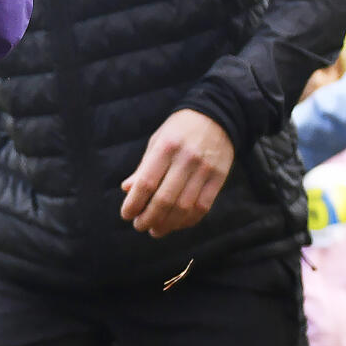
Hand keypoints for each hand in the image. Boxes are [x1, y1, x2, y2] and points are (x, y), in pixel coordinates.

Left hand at [119, 109, 235, 237]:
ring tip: (155, 230)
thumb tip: (127, 190)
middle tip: (139, 226)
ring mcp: (205, 169)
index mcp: (166, 147)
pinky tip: (176, 224)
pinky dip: (188, 220)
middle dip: (149, 218)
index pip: (146, 182)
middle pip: (165, 199)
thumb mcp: (158, 140)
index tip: (126, 215)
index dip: (134, 203)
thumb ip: (143, 167)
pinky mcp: (219, 177)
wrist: (218, 115)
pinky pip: (203, 206)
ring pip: (184, 207)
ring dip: (167, 224)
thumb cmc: (180, 130)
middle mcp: (186, 159)